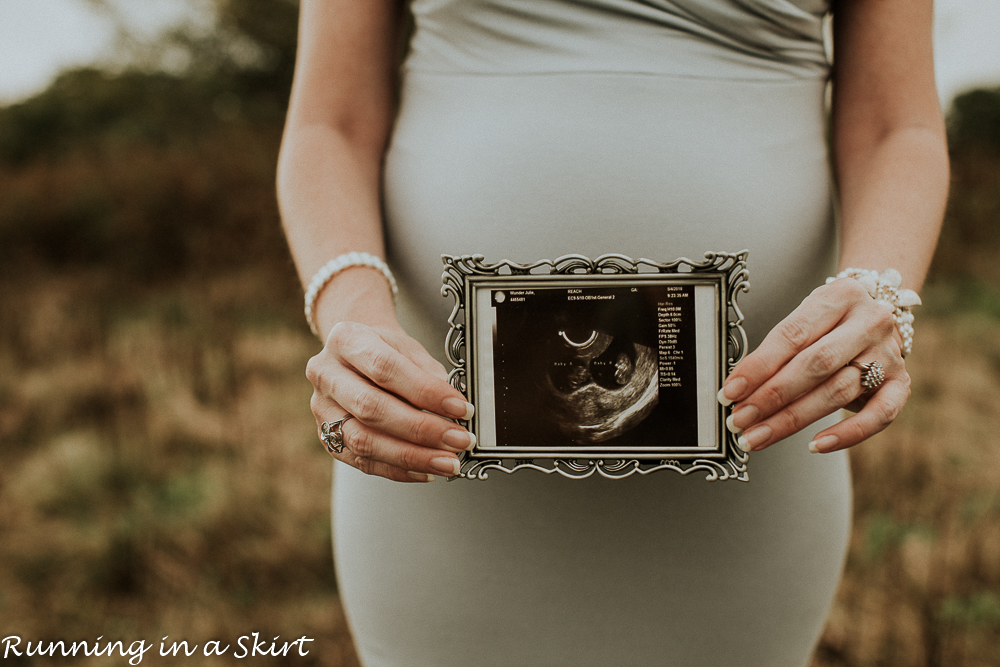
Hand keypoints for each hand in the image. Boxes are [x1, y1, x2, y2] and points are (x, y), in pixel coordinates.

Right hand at [306, 321, 475, 481]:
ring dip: (412, 456)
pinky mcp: (326, 437)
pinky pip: (362, 462)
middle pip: (371, 408)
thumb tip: (451, 407)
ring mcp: (322, 409)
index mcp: (346, 340)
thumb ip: (428, 372)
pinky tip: (426, 471)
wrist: (355, 354)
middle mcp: (326, 374)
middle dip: (421, 430)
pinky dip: (398, 470)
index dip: (426, 392)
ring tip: (447, 462)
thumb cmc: (385, 348)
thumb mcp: (408, 346)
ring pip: (364, 441)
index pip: (386, 369)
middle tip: (457, 440)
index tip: (460, 408)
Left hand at [718, 278, 909, 453]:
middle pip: (815, 365)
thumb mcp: (806, 316)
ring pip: (838, 392)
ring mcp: (889, 354)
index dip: (758, 366)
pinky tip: (816, 445)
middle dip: (771, 397)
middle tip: (740, 420)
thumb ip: (778, 348)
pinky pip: (879, 415)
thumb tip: (739, 388)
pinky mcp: (902, 384)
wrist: (884, 307)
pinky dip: (848, 434)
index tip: (730, 392)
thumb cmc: (832, 318)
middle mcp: (869, 323)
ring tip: (759, 436)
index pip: (792, 335)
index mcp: (840, 297)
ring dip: (793, 420)